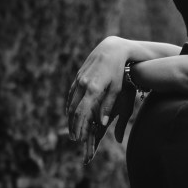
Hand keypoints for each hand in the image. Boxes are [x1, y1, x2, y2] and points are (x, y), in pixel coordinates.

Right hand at [66, 38, 130, 160]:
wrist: (112, 49)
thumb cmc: (118, 70)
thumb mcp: (116, 89)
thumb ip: (107, 106)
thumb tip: (102, 123)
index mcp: (94, 89)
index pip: (82, 112)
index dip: (80, 127)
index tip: (80, 138)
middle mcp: (83, 84)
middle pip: (74, 109)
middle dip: (73, 125)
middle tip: (74, 138)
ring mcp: (79, 79)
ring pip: (70, 101)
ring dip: (70, 117)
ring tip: (71, 128)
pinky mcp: (78, 75)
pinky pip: (71, 93)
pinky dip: (69, 104)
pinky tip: (69, 111)